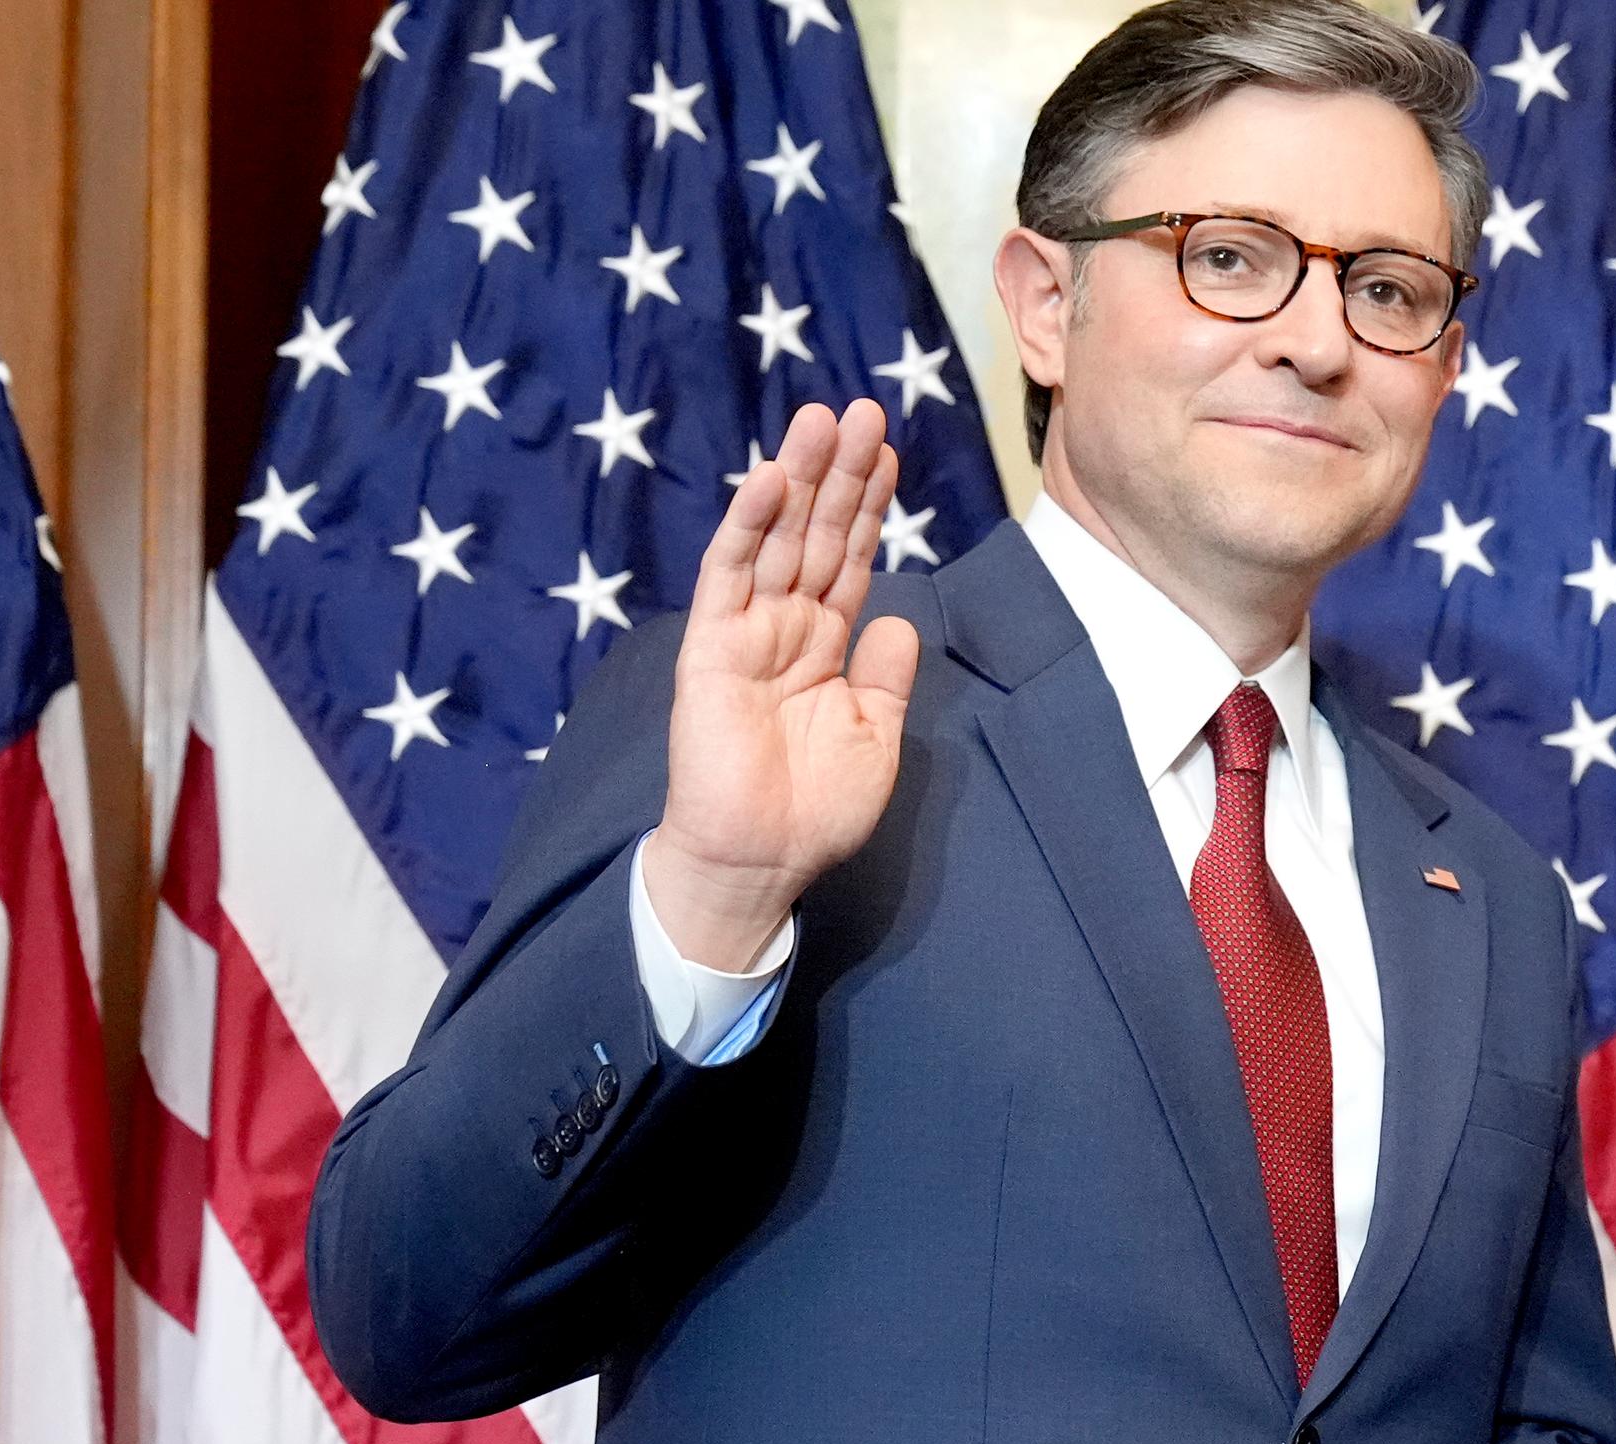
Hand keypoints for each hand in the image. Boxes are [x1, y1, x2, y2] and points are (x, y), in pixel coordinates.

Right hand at [642, 400, 920, 970]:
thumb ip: (887, 678)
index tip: (890, 452)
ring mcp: (747, 632)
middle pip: (817, 533)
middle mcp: (786, 627)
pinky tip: (772, 479)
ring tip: (825, 417)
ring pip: (776, 539)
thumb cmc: (815, 811)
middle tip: (863, 409)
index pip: (851, 559)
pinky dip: (750, 526)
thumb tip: (901, 622)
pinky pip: (731, 576)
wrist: (760, 862)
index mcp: (825, 646)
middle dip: (840, 472)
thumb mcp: (875, 738)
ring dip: (801, 478)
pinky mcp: (713, 649)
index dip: (869, 507)